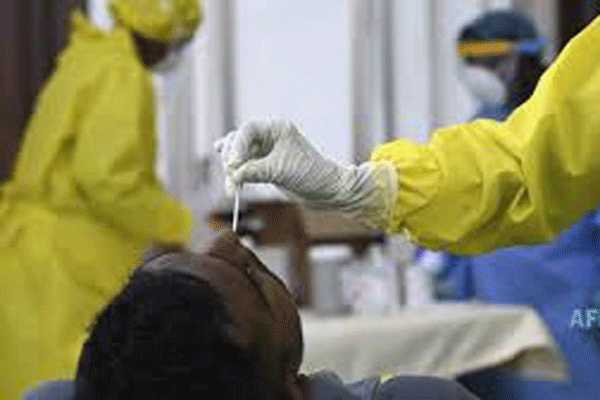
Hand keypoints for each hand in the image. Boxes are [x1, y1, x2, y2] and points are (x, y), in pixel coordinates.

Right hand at [215, 119, 397, 228]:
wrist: (328, 191)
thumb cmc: (310, 175)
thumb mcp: (279, 171)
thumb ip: (253, 171)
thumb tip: (232, 175)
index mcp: (277, 129)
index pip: (247, 131)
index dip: (236, 146)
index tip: (233, 165)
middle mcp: (269, 137)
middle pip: (238, 142)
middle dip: (232, 160)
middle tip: (232, 178)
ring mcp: (265, 152)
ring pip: (238, 155)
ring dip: (232, 170)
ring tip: (232, 189)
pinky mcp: (264, 166)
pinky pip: (243, 167)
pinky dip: (236, 175)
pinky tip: (228, 175)